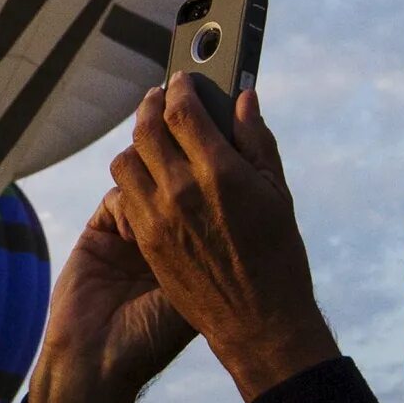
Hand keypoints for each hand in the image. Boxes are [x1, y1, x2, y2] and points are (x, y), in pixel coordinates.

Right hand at [28, 187, 199, 402]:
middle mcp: (160, 245)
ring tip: (159, 224)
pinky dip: (125, 207)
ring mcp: (128, 239)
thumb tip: (228, 214)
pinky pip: (115, 199)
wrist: (96, 359)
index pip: (203, 214)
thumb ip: (208, 258)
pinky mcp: (98, 235)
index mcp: (188, 260)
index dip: (211, 202)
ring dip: (153, 197)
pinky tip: (132, 235)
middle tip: (188, 196)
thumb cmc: (152, 338)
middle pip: (175, 194)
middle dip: (182, 190)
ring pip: (146, 190)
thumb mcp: (192, 300)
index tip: (218, 197)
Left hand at [112, 81, 336, 402]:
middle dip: (151, 105)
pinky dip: (134, 176)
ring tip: (153, 137)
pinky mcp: (145, 240)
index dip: (179, 88)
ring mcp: (157, 217)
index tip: (181, 79)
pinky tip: (151, 176)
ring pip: (126, 159)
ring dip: (137, 142)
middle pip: (146, 128)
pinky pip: (124, 193)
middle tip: (160, 97)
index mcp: (219, 173)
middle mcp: (181, 190)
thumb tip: (244, 98)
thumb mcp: (277, 194)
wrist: (256, 323)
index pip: (182, 111)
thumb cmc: (278, 257)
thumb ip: (256, 140)